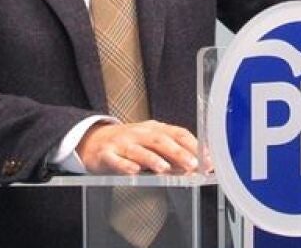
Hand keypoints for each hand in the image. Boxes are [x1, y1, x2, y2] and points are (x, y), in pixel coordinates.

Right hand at [77, 120, 200, 174]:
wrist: (94, 141)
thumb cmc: (129, 144)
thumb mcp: (152, 144)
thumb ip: (172, 155)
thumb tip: (196, 168)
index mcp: (154, 129)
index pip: (177, 133)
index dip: (193, 146)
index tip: (207, 159)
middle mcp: (139, 133)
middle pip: (160, 140)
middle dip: (178, 152)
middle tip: (192, 165)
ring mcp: (122, 143)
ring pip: (138, 149)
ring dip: (152, 158)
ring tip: (165, 169)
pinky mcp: (106, 154)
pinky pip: (115, 160)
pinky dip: (124, 165)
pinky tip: (133, 172)